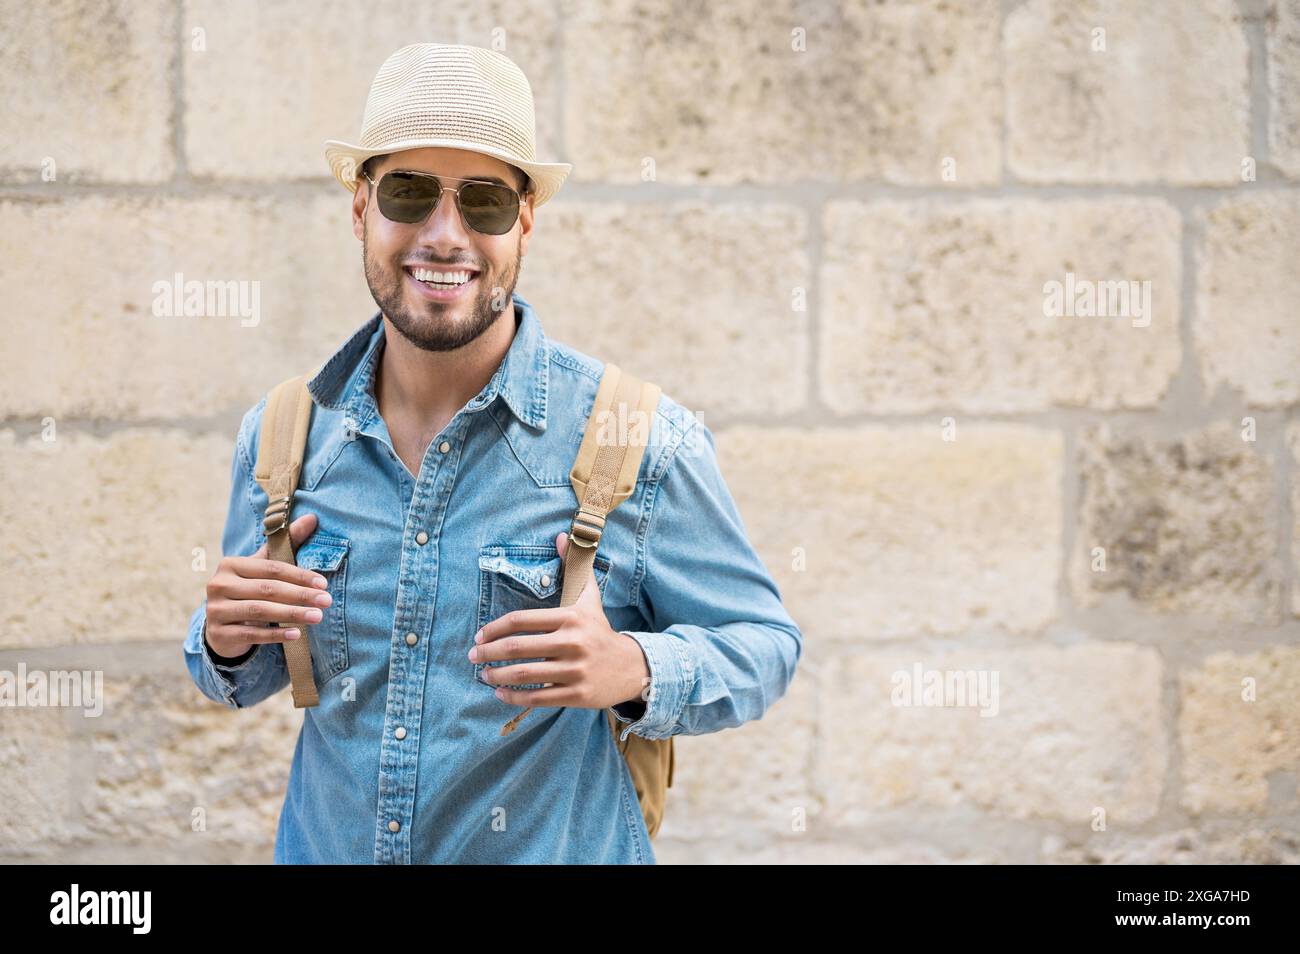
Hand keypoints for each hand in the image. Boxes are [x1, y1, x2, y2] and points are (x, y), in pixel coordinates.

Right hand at [203, 513, 332, 659]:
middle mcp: (219, 585)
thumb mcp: (263, 568)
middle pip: (267, 589)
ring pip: (260, 611)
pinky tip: (296, 634)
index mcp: (230, 564)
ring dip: (292, 614)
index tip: (324, 584)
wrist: (222, 626)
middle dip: (300, 595)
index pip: (271, 568)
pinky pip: (251, 635)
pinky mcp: (219, 633)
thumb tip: (313, 518)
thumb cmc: (248, 590)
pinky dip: (275, 635)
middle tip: (327, 601)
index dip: (299, 575)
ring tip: (317, 617)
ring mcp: (216, 610)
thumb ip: (286, 543)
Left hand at [470, 531, 650, 710]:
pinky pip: (537, 698)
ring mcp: (575, 670)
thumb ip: (573, 567)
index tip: (479, 636)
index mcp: (570, 617)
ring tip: (483, 675)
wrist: (632, 667)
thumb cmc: (600, 630)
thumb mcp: (588, 597)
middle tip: (473, 656)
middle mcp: (572, 642)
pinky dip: (514, 697)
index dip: (494, 628)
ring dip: (497, 675)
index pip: (521, 620)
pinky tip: (500, 694)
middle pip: (518, 647)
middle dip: (488, 653)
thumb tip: (560, 535)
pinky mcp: (577, 694)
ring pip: (525, 674)